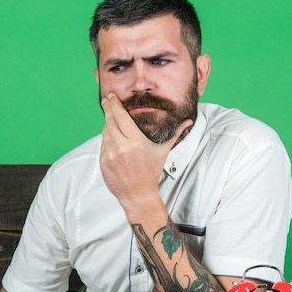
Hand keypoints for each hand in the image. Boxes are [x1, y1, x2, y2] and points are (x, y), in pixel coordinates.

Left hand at [99, 93, 191, 216]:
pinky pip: (102, 144)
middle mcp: (121, 146)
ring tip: (114, 123)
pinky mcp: (103, 161)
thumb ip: (175, 133)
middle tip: (107, 100)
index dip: (114, 104)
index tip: (111, 97)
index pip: (120, 116)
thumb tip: (188, 122)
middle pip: (110, 120)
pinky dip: (107, 140)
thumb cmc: (151, 172)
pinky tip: (114, 141)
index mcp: (136, 141)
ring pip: (105, 131)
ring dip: (108, 125)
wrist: (138, 194)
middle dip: (108, 109)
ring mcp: (110, 154)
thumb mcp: (163, 151)